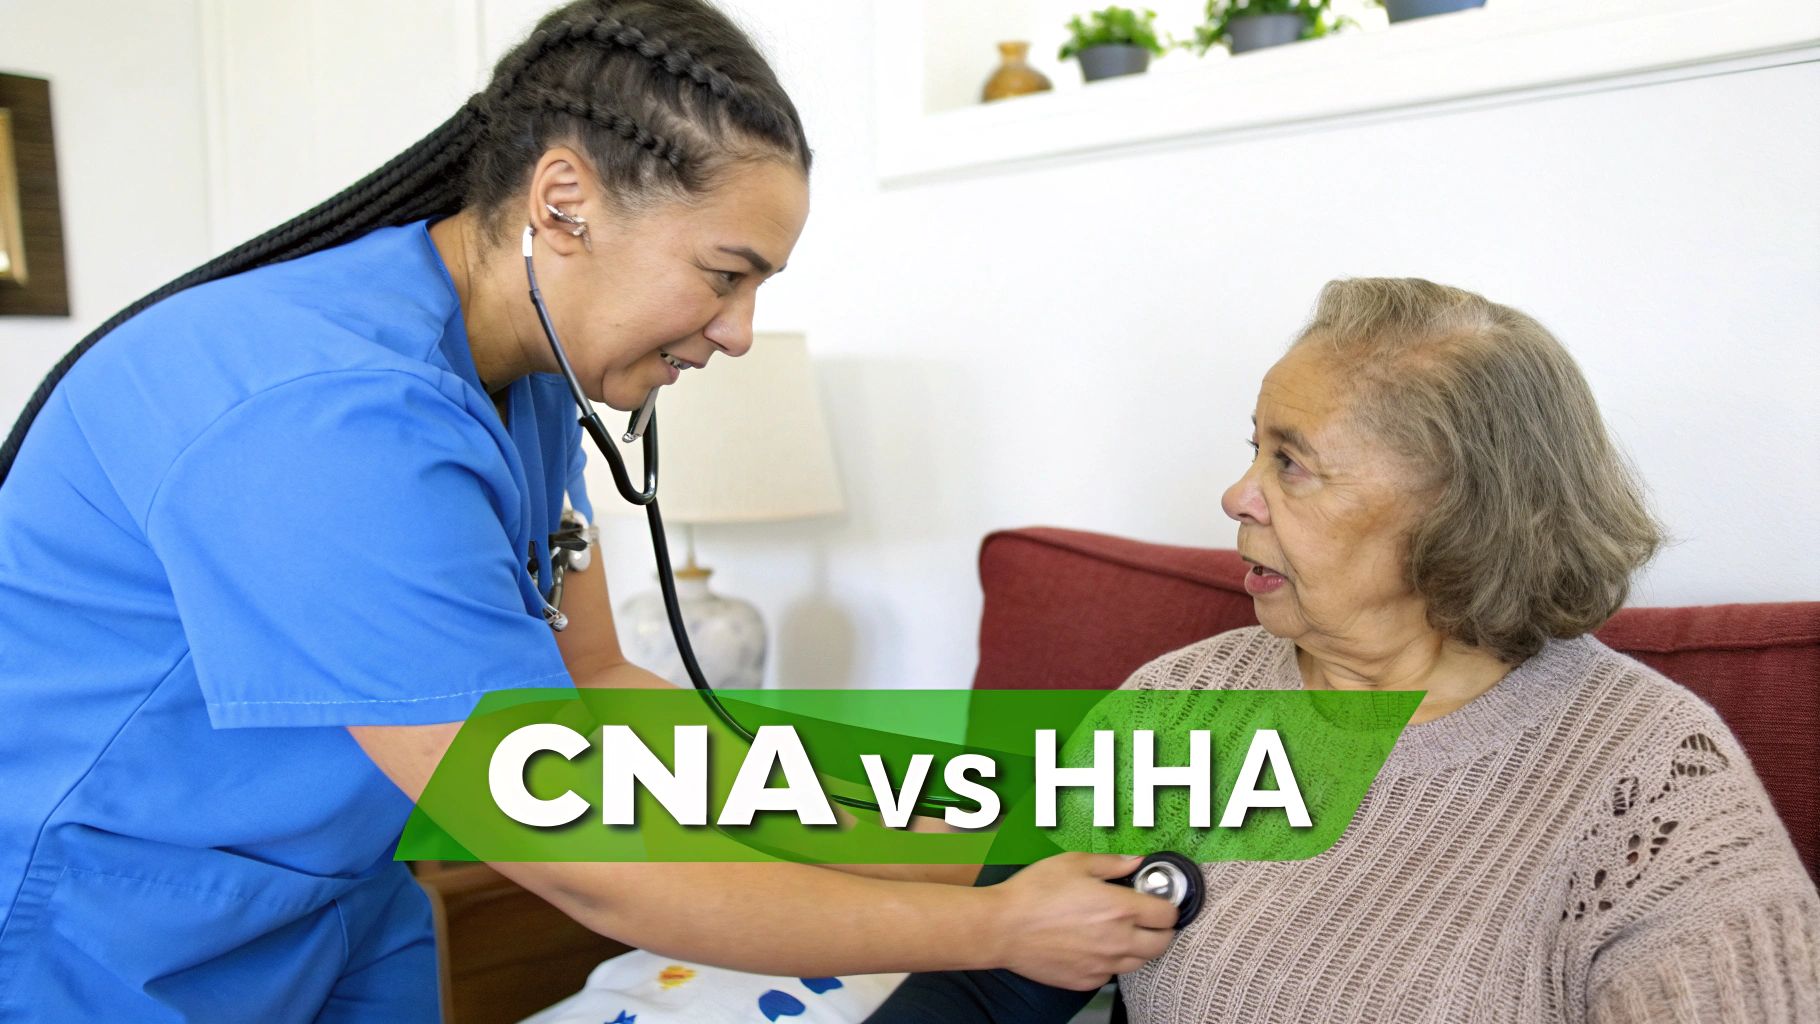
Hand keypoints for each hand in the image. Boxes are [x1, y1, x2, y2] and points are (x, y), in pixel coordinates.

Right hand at [987, 852, 1178, 989]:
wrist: (1002, 928)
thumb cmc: (1034, 892)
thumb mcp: (1074, 863)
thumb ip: (1111, 863)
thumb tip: (1135, 861)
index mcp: (1121, 908)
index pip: (1168, 915)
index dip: (1166, 905)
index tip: (1156, 901)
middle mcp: (1118, 940)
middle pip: (1162, 944)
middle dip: (1160, 930)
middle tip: (1144, 918)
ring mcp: (1103, 965)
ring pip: (1139, 963)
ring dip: (1137, 948)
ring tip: (1117, 932)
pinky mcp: (1086, 980)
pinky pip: (1111, 974)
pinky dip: (1110, 962)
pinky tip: (1093, 946)